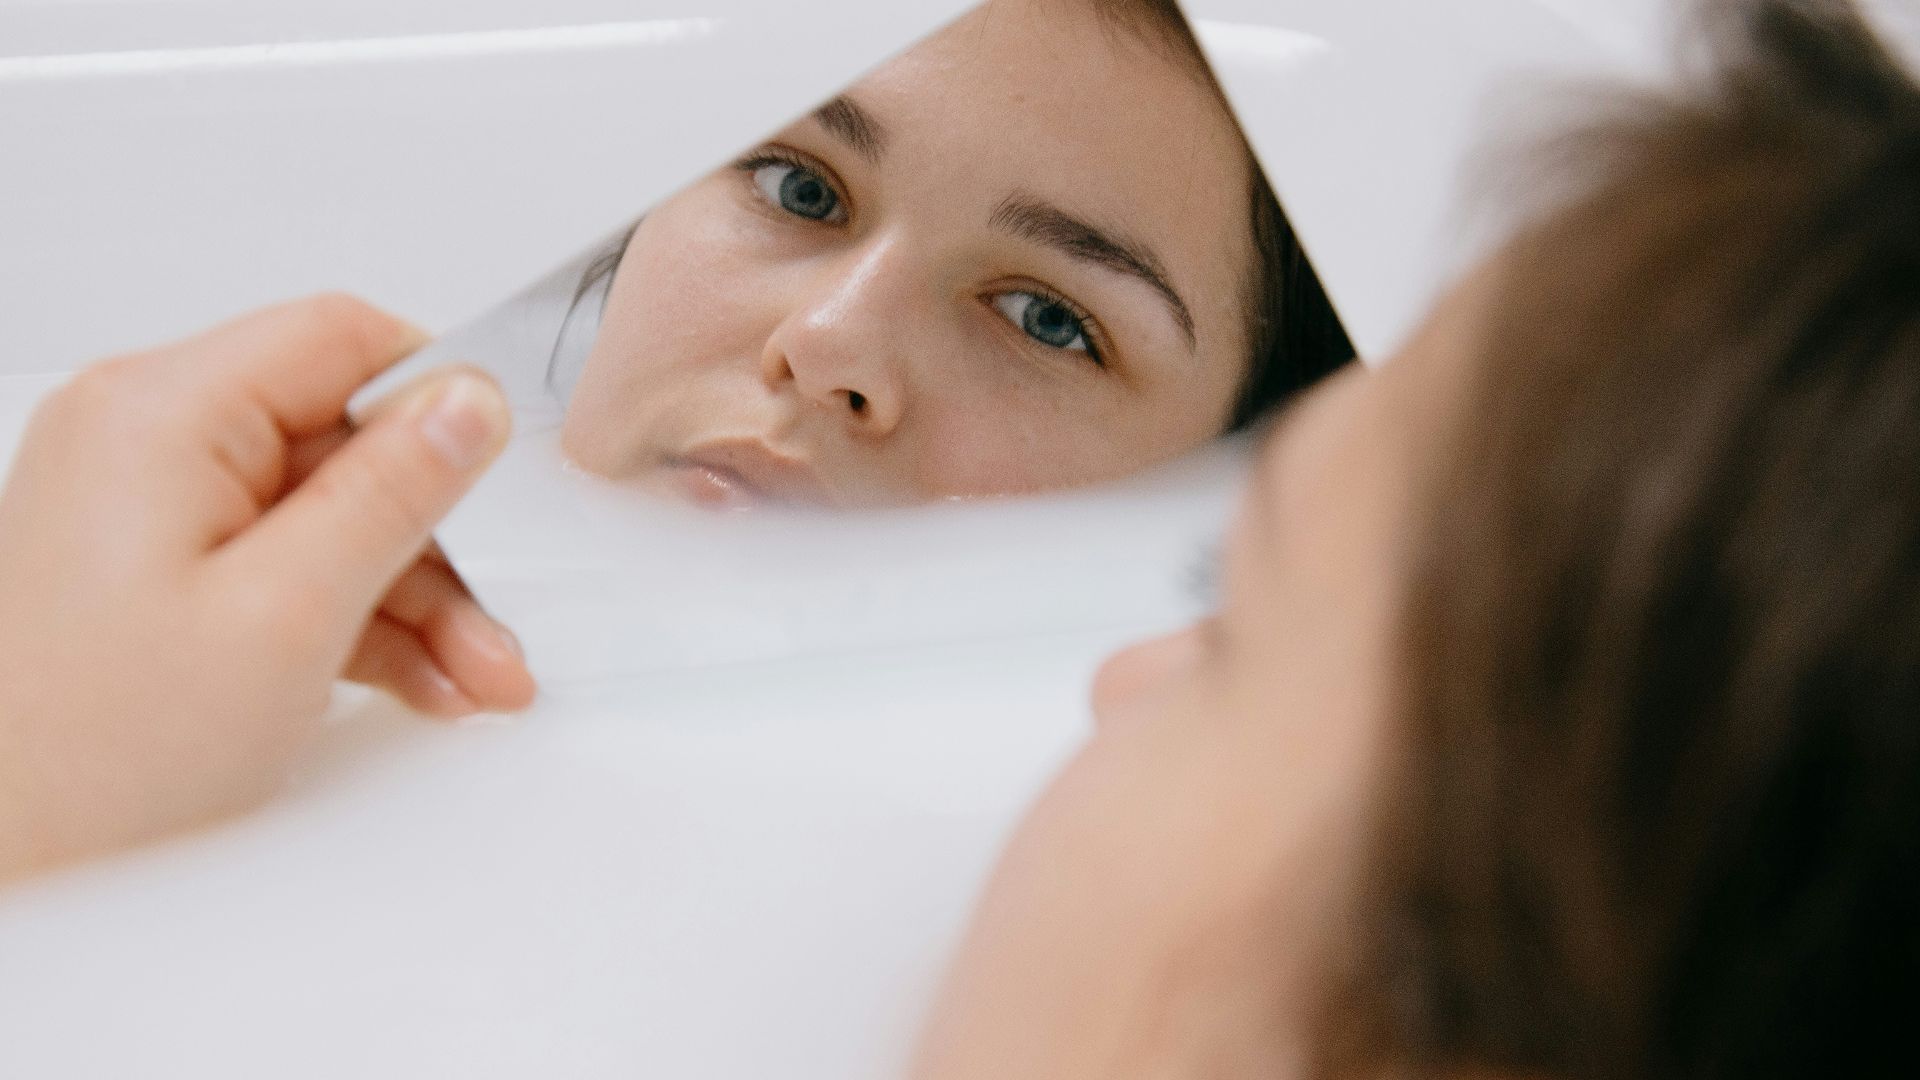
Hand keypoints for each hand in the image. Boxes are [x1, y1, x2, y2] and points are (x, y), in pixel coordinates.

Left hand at [0, 295, 535, 880]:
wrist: (1, 867)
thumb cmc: (89, 763)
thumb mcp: (287, 615)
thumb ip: (392, 492)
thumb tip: (463, 404)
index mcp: (157, 415)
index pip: (341, 339)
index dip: (435, 402)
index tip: (494, 481)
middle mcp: (139, 440)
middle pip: (342, 441)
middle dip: (432, 539)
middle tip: (487, 625)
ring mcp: (141, 506)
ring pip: (325, 513)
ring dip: (409, 596)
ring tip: (465, 681)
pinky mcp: (150, 569)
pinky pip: (282, 562)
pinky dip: (352, 618)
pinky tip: (412, 681)